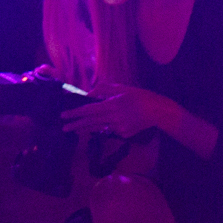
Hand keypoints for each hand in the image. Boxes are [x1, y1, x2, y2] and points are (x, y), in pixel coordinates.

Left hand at [61, 85, 176, 137]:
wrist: (158, 111)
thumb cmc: (139, 96)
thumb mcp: (121, 88)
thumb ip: (102, 90)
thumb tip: (89, 94)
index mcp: (112, 105)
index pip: (89, 110)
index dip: (76, 113)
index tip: (64, 115)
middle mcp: (114, 118)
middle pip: (91, 122)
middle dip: (76, 124)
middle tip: (64, 127)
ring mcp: (119, 128)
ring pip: (98, 128)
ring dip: (85, 128)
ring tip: (74, 129)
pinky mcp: (124, 134)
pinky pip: (110, 130)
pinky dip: (104, 127)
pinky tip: (102, 125)